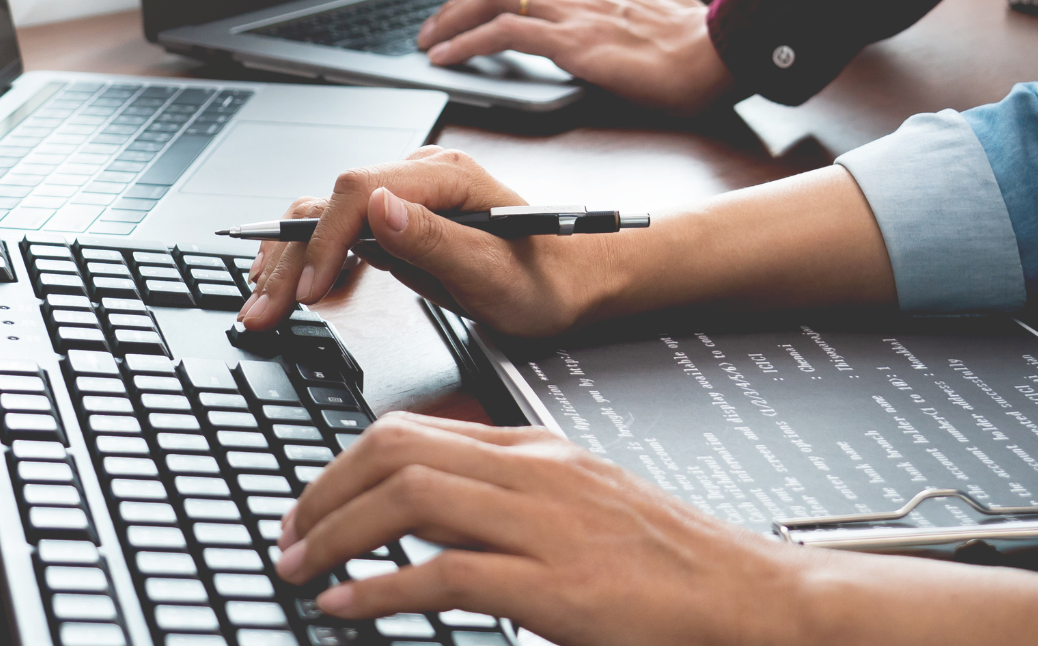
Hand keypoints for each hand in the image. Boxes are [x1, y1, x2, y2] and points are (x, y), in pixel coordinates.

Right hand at [240, 146, 617, 334]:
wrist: (574, 284)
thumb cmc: (549, 279)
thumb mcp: (498, 273)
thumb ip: (436, 240)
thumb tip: (377, 208)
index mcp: (446, 176)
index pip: (358, 189)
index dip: (325, 240)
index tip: (311, 291)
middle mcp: (419, 177)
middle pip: (330, 203)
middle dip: (290, 258)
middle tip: (262, 312)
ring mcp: (404, 199)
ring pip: (323, 217)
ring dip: (287, 260)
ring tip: (259, 307)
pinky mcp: (395, 224)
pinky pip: (336, 233)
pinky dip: (304, 260)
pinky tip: (282, 285)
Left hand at [274, 413, 810, 645]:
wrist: (749, 596)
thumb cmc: (673, 566)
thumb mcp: (585, 509)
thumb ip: (512, 505)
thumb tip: (435, 524)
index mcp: (541, 452)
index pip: (414, 431)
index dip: (342, 467)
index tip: (309, 508)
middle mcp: (537, 475)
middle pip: (396, 452)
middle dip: (322, 495)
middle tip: (288, 539)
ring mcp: (546, 526)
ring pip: (410, 500)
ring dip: (335, 537)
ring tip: (302, 570)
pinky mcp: (555, 587)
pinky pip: (445, 576)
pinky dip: (380, 590)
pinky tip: (349, 607)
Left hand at [414, 0, 735, 113]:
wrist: (722, 53)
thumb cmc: (702, 47)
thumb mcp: (657, 22)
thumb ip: (626, 19)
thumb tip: (610, 33)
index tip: (471, 11)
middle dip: (459, 4)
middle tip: (434, 27)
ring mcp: (574, 9)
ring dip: (452, 20)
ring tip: (428, 41)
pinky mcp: (572, 39)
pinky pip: (503, 32)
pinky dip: (466, 41)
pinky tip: (446, 57)